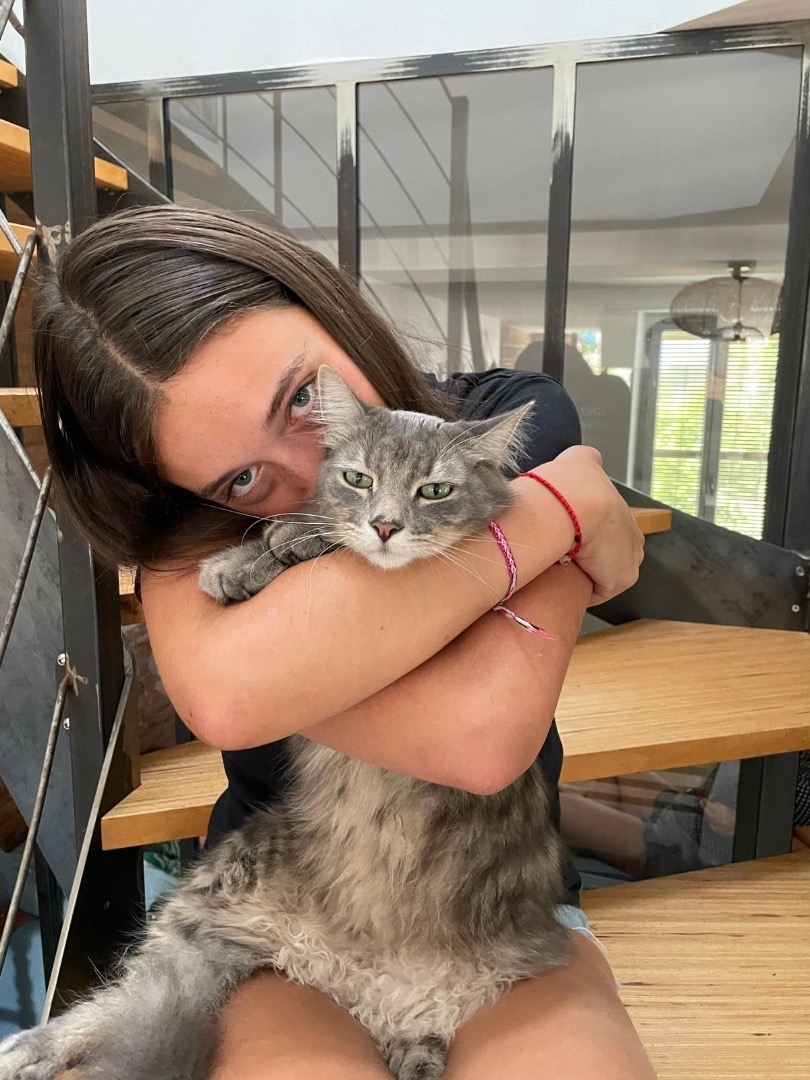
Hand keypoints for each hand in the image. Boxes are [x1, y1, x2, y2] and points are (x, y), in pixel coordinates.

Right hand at [527, 446, 644, 605]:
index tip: (568, 537)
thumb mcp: (580, 460)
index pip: (610, 528)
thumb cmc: (570, 484)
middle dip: (587, 556)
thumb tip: (589, 458)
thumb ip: (585, 458)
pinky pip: (598, 591)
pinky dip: (581, 589)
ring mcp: (630, 557)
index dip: (589, 534)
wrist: (574, 503)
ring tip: (559, 571)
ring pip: (603, 571)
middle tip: (559, 555)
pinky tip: (563, 582)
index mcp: (621, 511)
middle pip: (609, 553)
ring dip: (585, 573)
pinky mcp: (621, 578)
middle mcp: (634, 533)